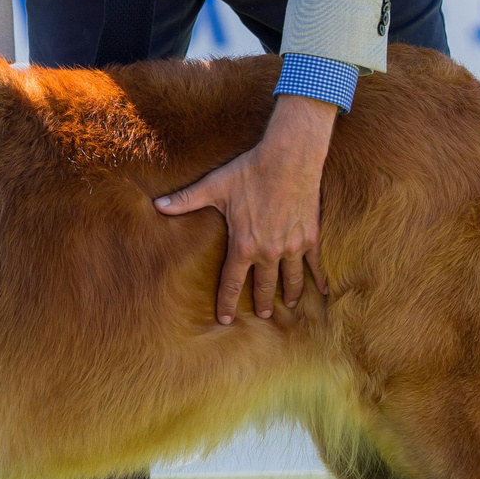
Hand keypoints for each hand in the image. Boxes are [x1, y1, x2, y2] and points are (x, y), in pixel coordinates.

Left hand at [155, 93, 338, 323]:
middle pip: (265, 287)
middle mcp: (269, 252)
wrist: (290, 158)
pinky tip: (322, 291)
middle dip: (262, 303)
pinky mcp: (311, 237)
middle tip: (262, 315)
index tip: (225, 320)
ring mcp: (292, 246)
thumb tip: (157, 205)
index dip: (227, 303)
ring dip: (289, 294)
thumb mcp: (214, 186)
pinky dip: (319, 278)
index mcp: (243, 245)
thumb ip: (186, 200)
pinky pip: (315, 264)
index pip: (232, 283)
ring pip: (291, 279)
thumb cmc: (250, 171)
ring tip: (289, 305)